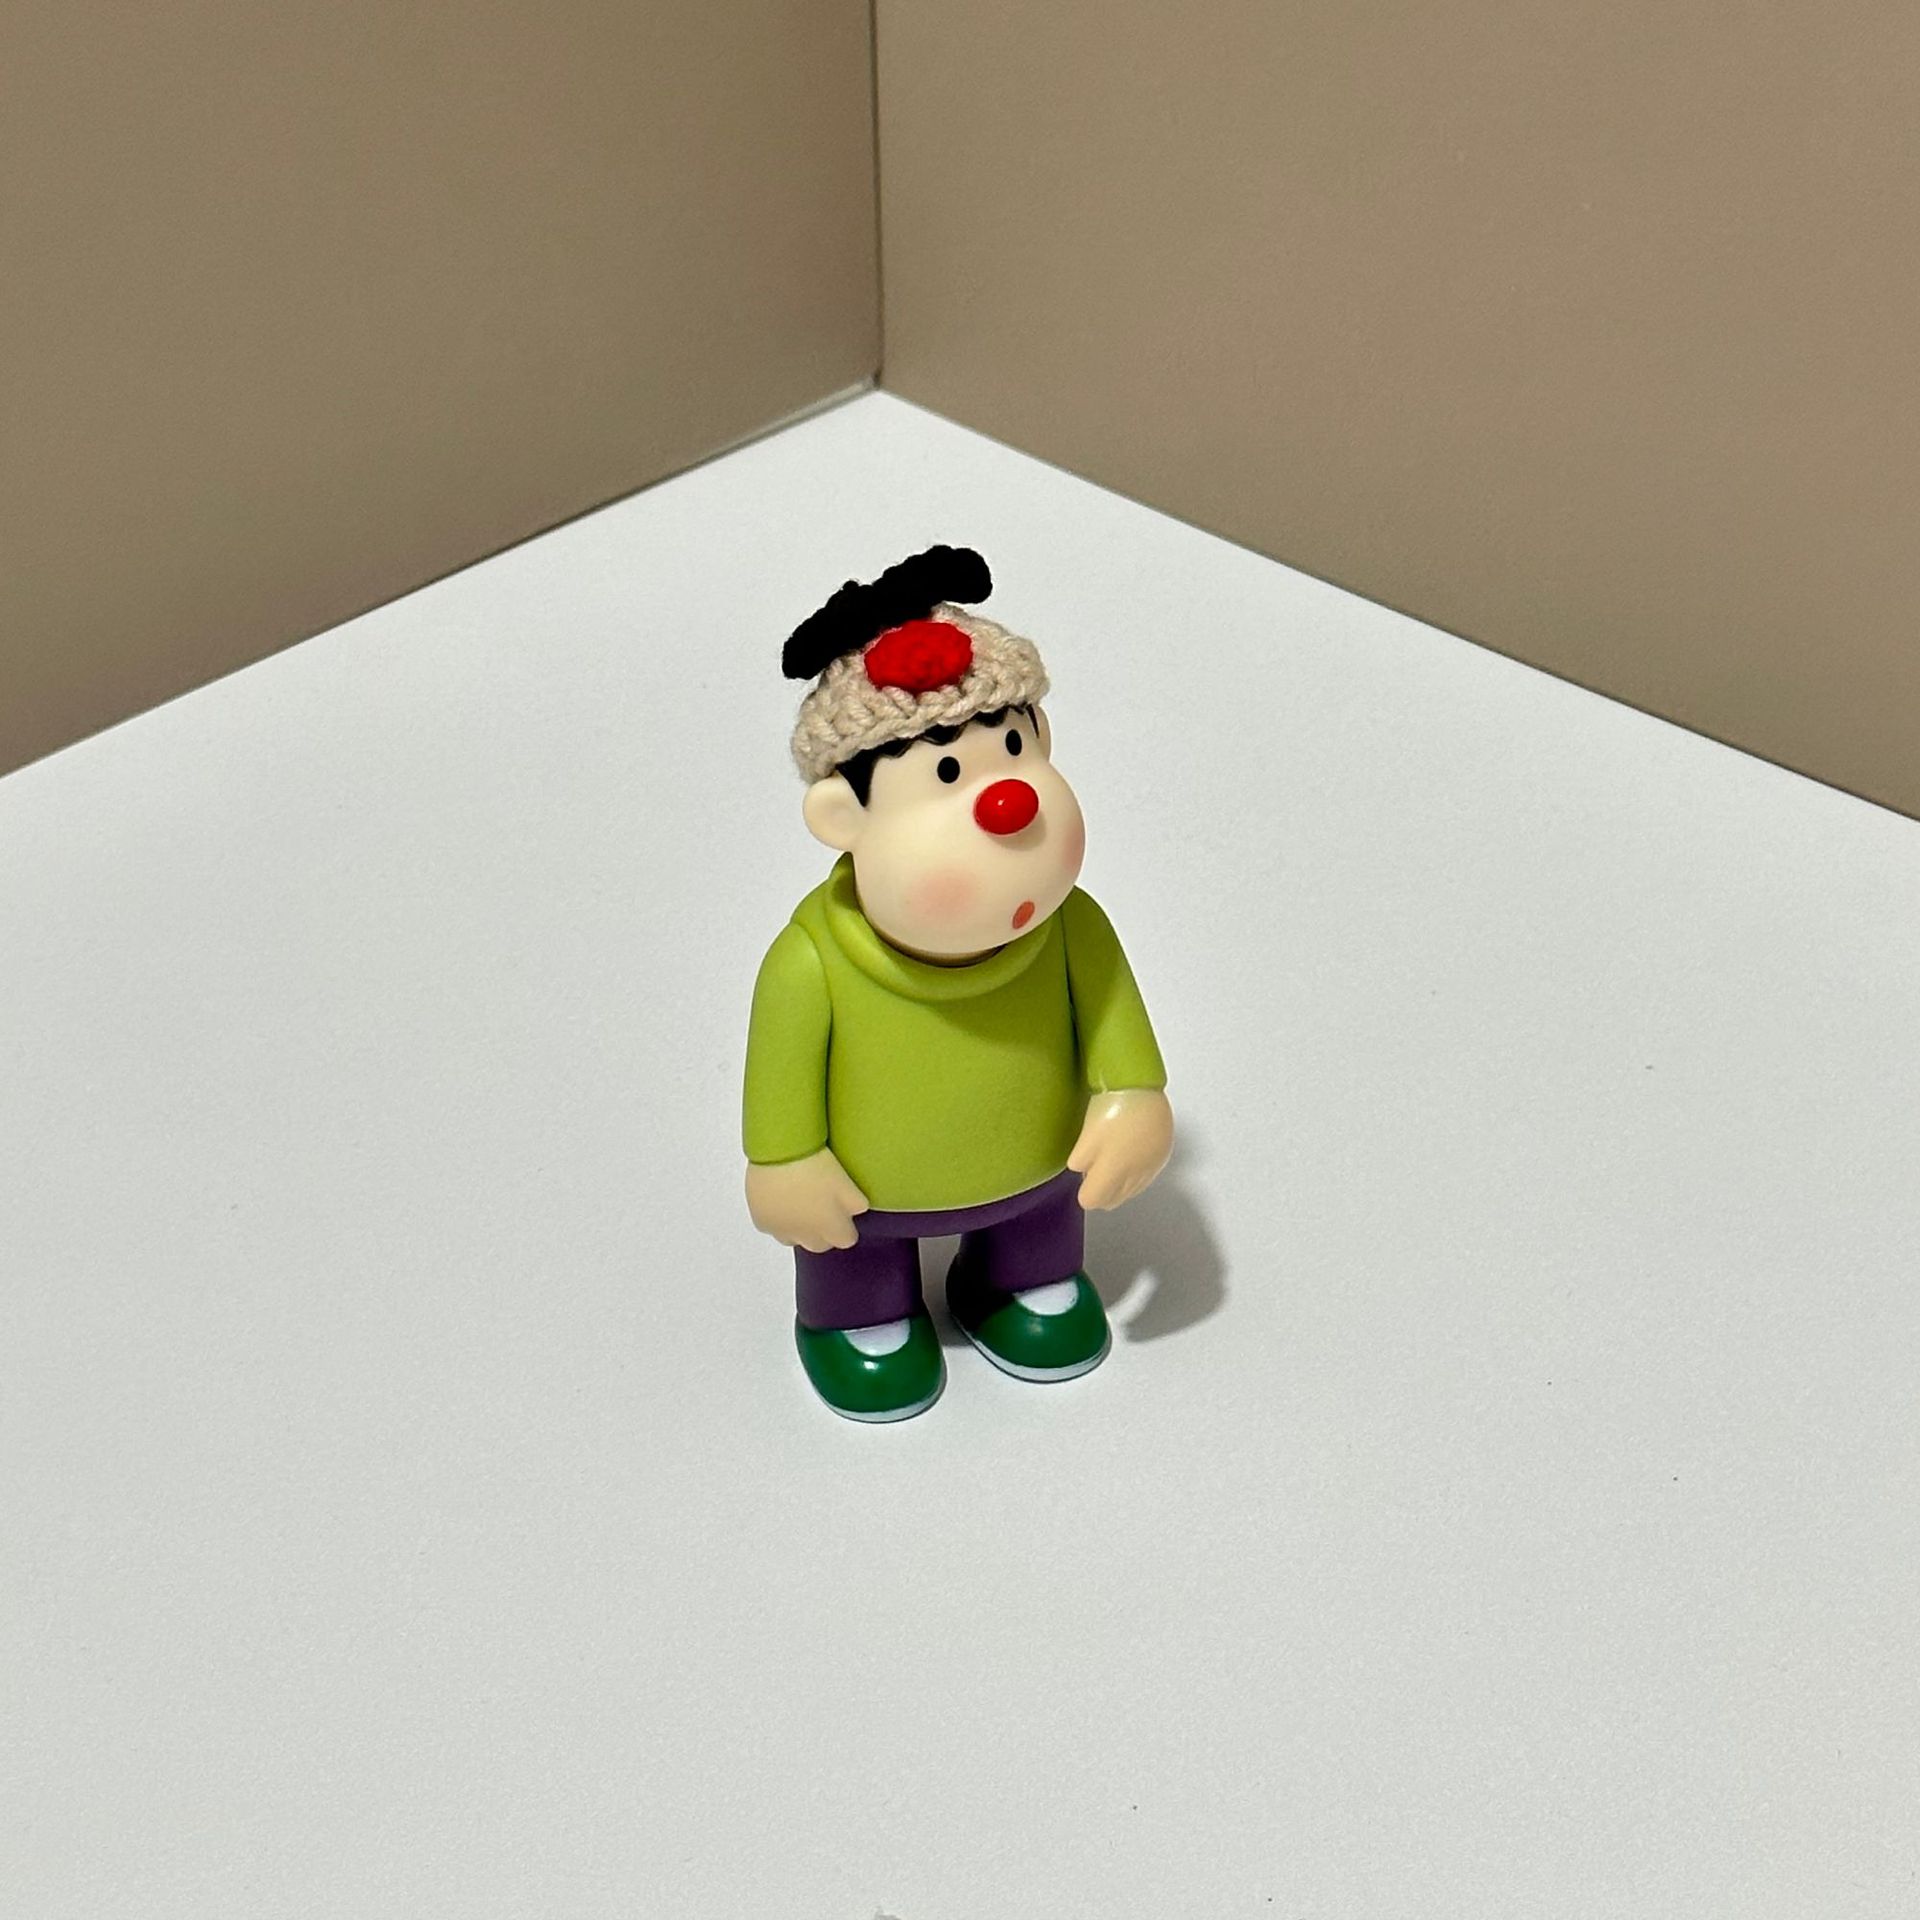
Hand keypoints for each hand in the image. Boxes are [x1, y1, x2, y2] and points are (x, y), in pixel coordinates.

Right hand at [744, 1148, 869, 1251]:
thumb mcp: (847, 1183)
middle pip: (819, 1245)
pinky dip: (776, 1217)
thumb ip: (857, 1203)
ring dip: (798, 1227)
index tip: (843, 1215)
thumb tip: (859, 1211)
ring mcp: (780, 1231)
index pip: (846, 1241)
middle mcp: (805, 1237)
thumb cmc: (817, 1167)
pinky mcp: (761, 1221)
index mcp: (829, 1228)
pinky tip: (779, 1198)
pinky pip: (771, 1226)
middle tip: (822, 1208)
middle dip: (823, 1232)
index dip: (846, 1227)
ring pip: (792, 1238)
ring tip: (798, 1201)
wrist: (780, 1153)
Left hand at [1066, 1088, 1173, 1210]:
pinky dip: (1135, 1174)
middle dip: (1102, 1191)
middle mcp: (1134, 1177)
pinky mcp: (1163, 1155)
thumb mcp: (1086, 1135)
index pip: (1092, 1201)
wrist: (1143, 1087)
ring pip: (1131, 1192)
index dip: (1084, 1192)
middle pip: (1113, 1200)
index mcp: (1113, 1173)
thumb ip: (1080, 1160)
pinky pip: (1146, 1177)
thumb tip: (1080, 1171)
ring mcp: (1151, 1167)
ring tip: (1112, 1160)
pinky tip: (1130, 1156)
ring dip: (1118, 1184)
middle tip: (1094, 1171)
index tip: (1083, 1179)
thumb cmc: (1109, 1110)